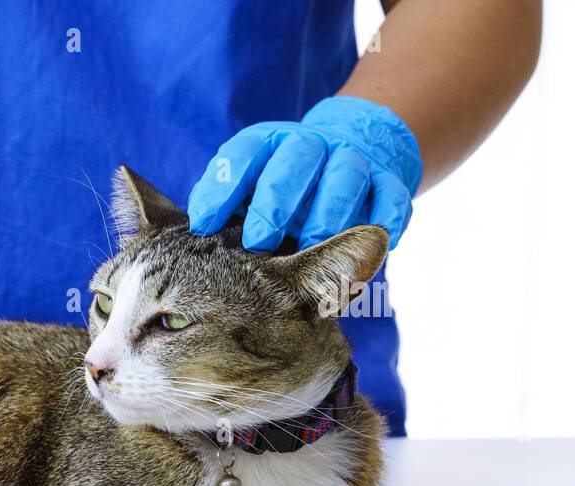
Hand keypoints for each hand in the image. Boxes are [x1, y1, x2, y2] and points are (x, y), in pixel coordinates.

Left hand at [187, 96, 422, 251]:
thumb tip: (190, 233)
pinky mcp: (388, 180)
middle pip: (294, 162)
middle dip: (275, 202)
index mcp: (269, 142)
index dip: (222, 187)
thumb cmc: (284, 187)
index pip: (242, 155)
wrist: (354, 150)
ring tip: (311, 246)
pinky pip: (392, 196)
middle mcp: (311, 144)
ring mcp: (352, 160)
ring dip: (327, 212)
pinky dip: (383, 219)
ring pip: (344, 177)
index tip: (202, 224)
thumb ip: (225, 204)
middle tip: (258, 240)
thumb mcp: (250, 188)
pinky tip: (371, 243)